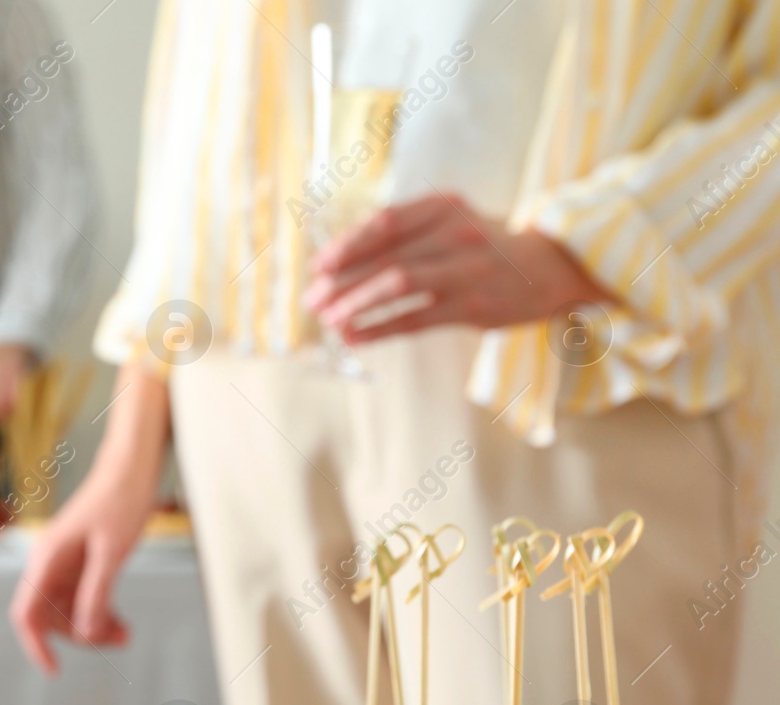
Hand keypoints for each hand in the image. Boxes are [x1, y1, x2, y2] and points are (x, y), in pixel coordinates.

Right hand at [9, 473, 150, 674]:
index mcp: (46, 559)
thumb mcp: (112, 551)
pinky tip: (122, 624)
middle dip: (79, 636)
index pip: (26, 613)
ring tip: (127, 634)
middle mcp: (49, 565)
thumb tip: (84, 635)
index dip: (35, 645)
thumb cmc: (120, 501)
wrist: (131, 469)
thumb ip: (96, 592)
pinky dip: (101, 614)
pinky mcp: (81, 565)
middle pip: (49, 618)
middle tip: (119, 639)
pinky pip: (83, 600)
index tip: (54, 669)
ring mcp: (64, 566)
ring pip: (69, 612)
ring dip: (94, 628)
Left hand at [305, 193, 613, 345]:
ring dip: (356, 305)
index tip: (318, 267)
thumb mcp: (449, 222)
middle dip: (341, 281)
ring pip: (398, 285)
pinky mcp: (476, 306)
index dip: (346, 245)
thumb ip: (404, 233)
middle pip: (385, 257)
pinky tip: (354, 337)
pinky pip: (416, 318)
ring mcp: (468, 270)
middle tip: (312, 301)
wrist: (554, 265)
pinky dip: (380, 328)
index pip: (384, 223)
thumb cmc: (484, 245)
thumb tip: (338, 258)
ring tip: (329, 321)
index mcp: (444, 206)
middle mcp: (457, 233)